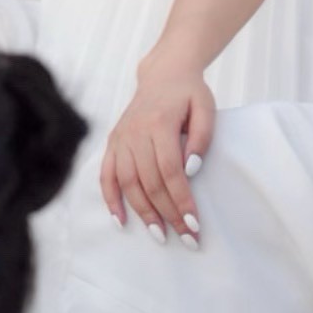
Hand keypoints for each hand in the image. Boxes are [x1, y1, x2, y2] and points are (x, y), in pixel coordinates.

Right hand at [100, 49, 214, 244]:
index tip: (195, 224)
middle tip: (186, 238)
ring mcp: (120, 138)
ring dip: (143, 213)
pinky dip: (111, 200)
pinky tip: (121, 221)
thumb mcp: (206, 108)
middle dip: (168, 214)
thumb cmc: (189, 93)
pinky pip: (106, 176)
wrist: (163, 74)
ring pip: (128, 183)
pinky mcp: (113, 143)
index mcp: (159, 123)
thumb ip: (201, 138)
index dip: (181, 200)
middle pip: (150, 182)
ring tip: (160, 235)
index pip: (170, 171)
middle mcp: (135, 132)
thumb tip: (191, 170)